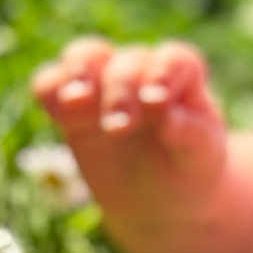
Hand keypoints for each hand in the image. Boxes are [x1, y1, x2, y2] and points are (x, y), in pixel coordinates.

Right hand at [31, 38, 228, 230]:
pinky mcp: (74, 107)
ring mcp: (106, 85)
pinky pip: (51, 84)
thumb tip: (168, 118)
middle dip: (121, 91)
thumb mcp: (201, 155)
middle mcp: (143, 73)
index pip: (174, 60)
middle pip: (127, 62)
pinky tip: (59, 114)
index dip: (163, 73)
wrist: (163, 196)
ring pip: (85, 56)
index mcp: (184, 79)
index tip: (156, 102)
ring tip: (77, 99)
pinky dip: (50, 90)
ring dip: (79, 72)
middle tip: (120, 128)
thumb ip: (191, 134)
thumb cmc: (191, 165)